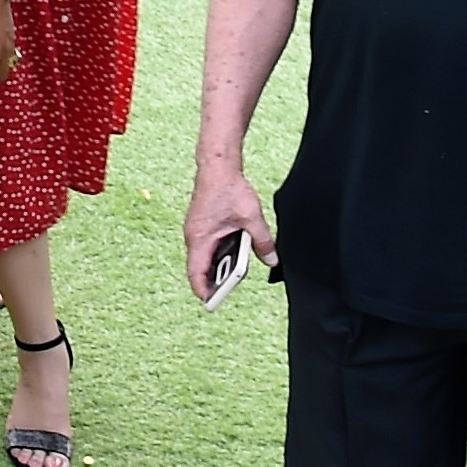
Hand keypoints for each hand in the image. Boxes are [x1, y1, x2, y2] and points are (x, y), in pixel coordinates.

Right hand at [180, 164, 273, 295]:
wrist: (217, 165)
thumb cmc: (228, 189)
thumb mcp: (251, 218)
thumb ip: (263, 242)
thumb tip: (272, 259)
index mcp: (200, 238)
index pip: (196, 273)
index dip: (204, 290)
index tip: (213, 301)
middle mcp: (193, 236)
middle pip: (200, 268)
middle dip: (214, 280)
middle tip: (229, 290)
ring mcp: (196, 230)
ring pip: (204, 257)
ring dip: (217, 266)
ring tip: (234, 275)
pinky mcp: (201, 225)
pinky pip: (207, 246)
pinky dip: (218, 254)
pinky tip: (233, 254)